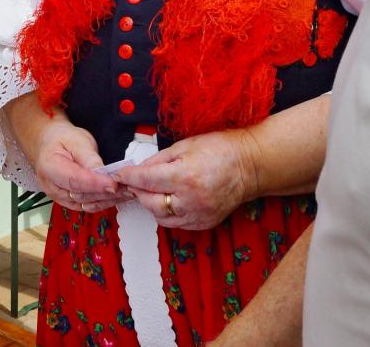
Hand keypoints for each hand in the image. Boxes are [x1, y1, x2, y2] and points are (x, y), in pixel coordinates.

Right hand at [31, 118, 132, 212]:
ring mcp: (60, 197)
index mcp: (49, 167)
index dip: (95, 184)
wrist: (51, 144)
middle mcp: (52, 187)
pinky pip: (88, 206)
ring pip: (87, 204)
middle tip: (127, 186)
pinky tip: (118, 195)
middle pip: (82, 195)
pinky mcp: (70, 202)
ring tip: (127, 191)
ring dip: (108, 199)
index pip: (74, 180)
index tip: (114, 184)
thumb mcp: (76, 140)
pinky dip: (104, 202)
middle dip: (106, 192)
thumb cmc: (63, 139)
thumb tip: (102, 173)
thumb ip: (89, 157)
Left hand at [113, 129, 260, 229]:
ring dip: (151, 204)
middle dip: (138, 191)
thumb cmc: (218, 149)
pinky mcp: (204, 223)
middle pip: (150, 202)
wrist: (249, 166)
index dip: (128, 177)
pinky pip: (176, 223)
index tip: (119, 175)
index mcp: (185, 176)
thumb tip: (138, 170)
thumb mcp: (184, 146)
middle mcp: (191, 200)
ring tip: (153, 190)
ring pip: (160, 217)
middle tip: (134, 182)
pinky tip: (168, 200)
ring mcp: (199, 214)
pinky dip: (167, 213)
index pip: (146, 180)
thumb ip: (158, 160)